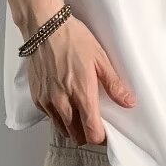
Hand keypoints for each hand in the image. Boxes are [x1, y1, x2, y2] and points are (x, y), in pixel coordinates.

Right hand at [24, 14, 136, 144]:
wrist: (45, 28)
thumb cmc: (73, 39)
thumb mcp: (100, 58)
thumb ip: (114, 84)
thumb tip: (129, 102)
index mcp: (82, 94)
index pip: (92, 132)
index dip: (100, 137)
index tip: (106, 132)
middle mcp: (63, 102)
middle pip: (76, 135)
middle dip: (86, 134)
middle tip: (94, 123)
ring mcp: (47, 101)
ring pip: (61, 128)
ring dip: (72, 127)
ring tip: (79, 113)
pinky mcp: (37, 96)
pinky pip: (49, 116)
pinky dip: (58, 116)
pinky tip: (64, 102)